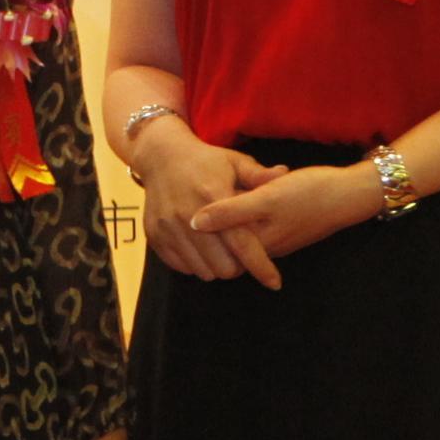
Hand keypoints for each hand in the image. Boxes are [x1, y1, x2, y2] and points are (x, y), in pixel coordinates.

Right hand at [130, 127, 279, 286]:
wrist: (161, 157)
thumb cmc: (205, 161)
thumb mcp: (235, 162)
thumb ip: (259, 175)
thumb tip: (284, 174)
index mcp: (213, 196)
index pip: (242, 243)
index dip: (260, 266)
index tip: (275, 282)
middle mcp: (188, 215)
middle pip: (223, 266)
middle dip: (238, 266)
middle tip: (242, 255)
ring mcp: (169, 227)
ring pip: (203, 271)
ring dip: (217, 267)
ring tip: (223, 251)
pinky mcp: (154, 236)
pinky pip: (181, 267)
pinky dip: (195, 264)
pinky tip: (202, 249)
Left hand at [187, 163, 385, 277]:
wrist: (350, 193)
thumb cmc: (309, 193)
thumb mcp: (267, 198)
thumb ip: (230, 212)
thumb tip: (193, 222)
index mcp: (254, 242)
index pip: (214, 254)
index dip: (194, 239)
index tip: (179, 213)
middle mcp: (263, 247)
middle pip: (224, 250)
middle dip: (207, 235)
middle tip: (188, 204)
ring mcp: (274, 240)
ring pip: (237, 240)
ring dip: (224, 225)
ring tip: (207, 199)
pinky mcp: (282, 229)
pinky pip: (252, 231)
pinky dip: (240, 218)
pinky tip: (235, 197)